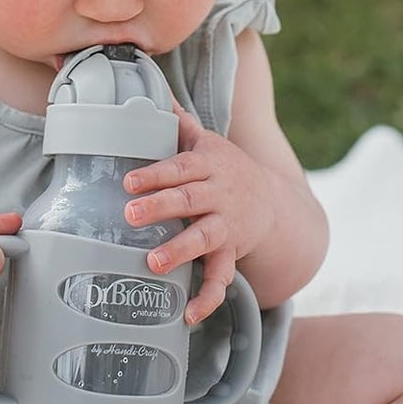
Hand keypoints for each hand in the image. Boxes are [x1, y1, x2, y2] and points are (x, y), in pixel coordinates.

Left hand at [121, 103, 275, 323]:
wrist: (273, 201)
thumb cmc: (225, 168)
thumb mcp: (205, 140)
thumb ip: (177, 120)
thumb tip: (150, 88)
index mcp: (208, 165)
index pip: (180, 167)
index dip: (156, 174)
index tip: (129, 182)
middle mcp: (219, 195)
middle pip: (189, 200)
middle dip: (160, 207)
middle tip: (130, 216)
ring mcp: (227, 226)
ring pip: (205, 239)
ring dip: (180, 250)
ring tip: (153, 262)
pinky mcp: (232, 253)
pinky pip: (221, 278)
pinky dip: (207, 298)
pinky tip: (188, 315)